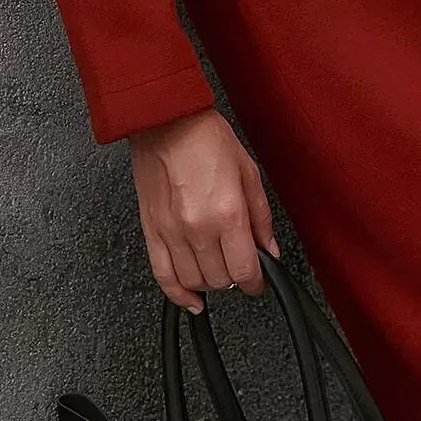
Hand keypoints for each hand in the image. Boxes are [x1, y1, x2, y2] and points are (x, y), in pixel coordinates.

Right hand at [128, 106, 279, 309]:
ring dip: (211, 282)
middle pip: (220, 279)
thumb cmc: (206, 138)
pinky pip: (163, 275)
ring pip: (194, 281)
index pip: (244, 270)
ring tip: (218, 269)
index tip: (259, 282)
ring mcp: (171, 233)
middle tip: (240, 265)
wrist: (166, 121)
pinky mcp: (151, 231)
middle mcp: (198, 229)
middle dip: (235, 278)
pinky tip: (190, 299)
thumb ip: (261, 217)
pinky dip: (177, 294)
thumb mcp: (248, 172)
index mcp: (227, 213)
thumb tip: (269, 248)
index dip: (257, 283)